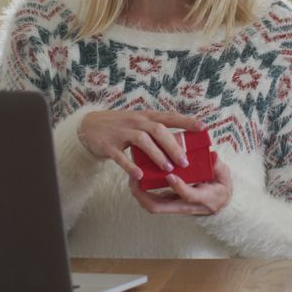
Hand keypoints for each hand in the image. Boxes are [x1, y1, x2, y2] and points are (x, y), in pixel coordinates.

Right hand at [78, 109, 203, 179]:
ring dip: (157, 155)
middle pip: (158, 130)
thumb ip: (155, 130)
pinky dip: (130, 166)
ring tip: (168, 168)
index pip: (169, 117)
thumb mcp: (137, 122)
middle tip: (185, 161)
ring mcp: (121, 132)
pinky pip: (121, 156)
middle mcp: (135, 121)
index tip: (203, 127)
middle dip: (173, 146)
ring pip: (142, 141)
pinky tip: (140, 175)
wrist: (89, 126)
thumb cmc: (119, 126)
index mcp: (145, 116)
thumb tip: (179, 143)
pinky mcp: (108, 145)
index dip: (186, 121)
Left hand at [129, 158, 232, 215]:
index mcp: (203, 198)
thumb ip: (218, 166)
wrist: (219, 203)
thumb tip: (213, 156)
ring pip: (153, 206)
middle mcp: (187, 206)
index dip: (179, 187)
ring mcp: (176, 207)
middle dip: (144, 195)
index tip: (170, 175)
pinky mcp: (170, 204)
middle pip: (160, 207)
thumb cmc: (220, 186)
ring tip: (132, 177)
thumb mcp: (224, 175)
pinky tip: (137, 177)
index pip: (188, 196)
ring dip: (140, 194)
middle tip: (135, 178)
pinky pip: (153, 201)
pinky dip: (143, 191)